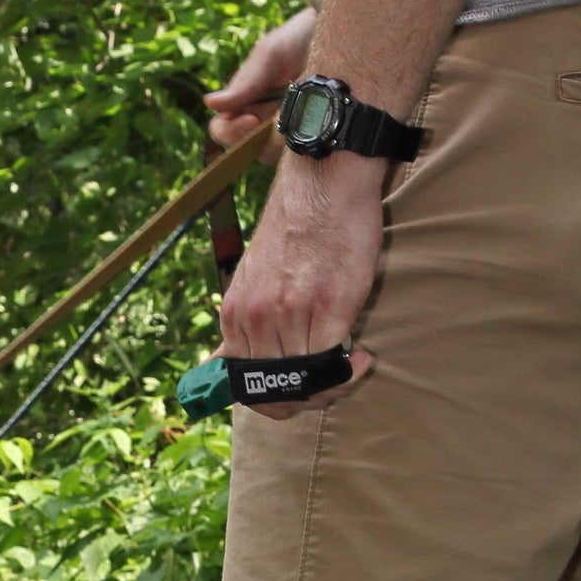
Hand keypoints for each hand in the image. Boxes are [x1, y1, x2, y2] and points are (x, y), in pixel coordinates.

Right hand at [206, 6, 315, 151]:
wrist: (341, 32)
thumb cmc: (300, 38)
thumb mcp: (271, 55)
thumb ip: (245, 81)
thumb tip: (209, 103)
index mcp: (244, 101)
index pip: (222, 130)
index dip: (231, 132)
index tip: (251, 118)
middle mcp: (261, 119)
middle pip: (247, 149)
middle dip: (259, 139)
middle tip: (278, 119)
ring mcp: (286, 128)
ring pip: (273, 154)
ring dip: (283, 140)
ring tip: (302, 113)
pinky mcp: (311, 133)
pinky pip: (299, 152)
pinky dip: (304, 139)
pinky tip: (316, 119)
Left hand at [219, 152, 380, 417]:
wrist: (324, 181)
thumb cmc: (296, 228)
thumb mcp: (251, 278)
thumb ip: (241, 322)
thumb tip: (217, 362)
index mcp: (235, 313)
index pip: (246, 385)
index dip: (276, 399)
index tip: (300, 388)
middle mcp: (256, 317)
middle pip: (278, 390)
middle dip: (308, 397)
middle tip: (332, 381)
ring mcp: (291, 312)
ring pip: (308, 382)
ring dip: (334, 384)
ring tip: (351, 363)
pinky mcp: (330, 306)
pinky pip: (335, 364)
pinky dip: (351, 371)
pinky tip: (362, 355)